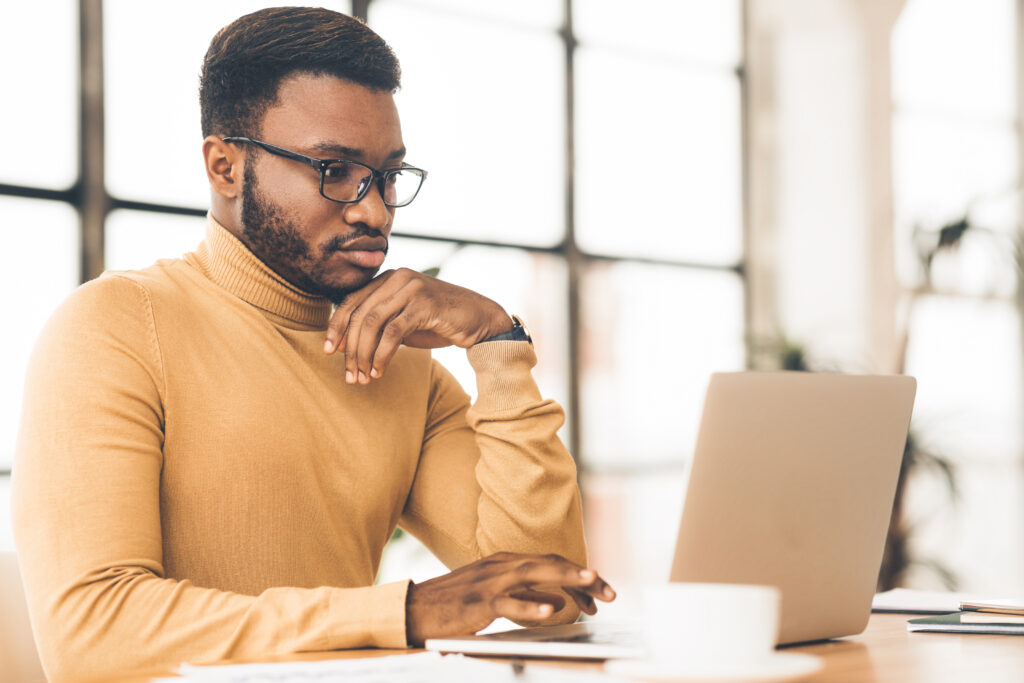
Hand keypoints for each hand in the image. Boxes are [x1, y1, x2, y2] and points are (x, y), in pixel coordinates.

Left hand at [323, 268, 512, 383]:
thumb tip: (345, 345)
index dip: (335, 327)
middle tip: (349, 374)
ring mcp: (411, 288)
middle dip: (350, 348)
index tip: (328, 351)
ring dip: (364, 355)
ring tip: (363, 377)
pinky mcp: (424, 304)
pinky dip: (382, 355)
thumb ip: (379, 326)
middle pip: (359, 314)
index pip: (351, 301)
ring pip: (372, 323)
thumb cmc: (440, 323)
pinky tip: (380, 371)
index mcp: (389, 278)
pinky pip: (393, 332)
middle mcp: (398, 277)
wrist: (480, 320)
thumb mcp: (404, 321)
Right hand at [404, 552, 615, 646]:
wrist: (413, 608)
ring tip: (590, 584)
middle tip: (611, 592)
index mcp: (507, 563)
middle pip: (550, 565)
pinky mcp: (476, 602)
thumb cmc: (455, 603)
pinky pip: (507, 603)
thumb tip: (557, 601)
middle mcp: (501, 565)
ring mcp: (488, 582)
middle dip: (584, 577)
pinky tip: (550, 611)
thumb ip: (526, 595)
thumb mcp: (495, 595)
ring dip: (564, 579)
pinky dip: (530, 606)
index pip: (552, 564)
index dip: (579, 576)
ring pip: (533, 574)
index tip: (602, 593)